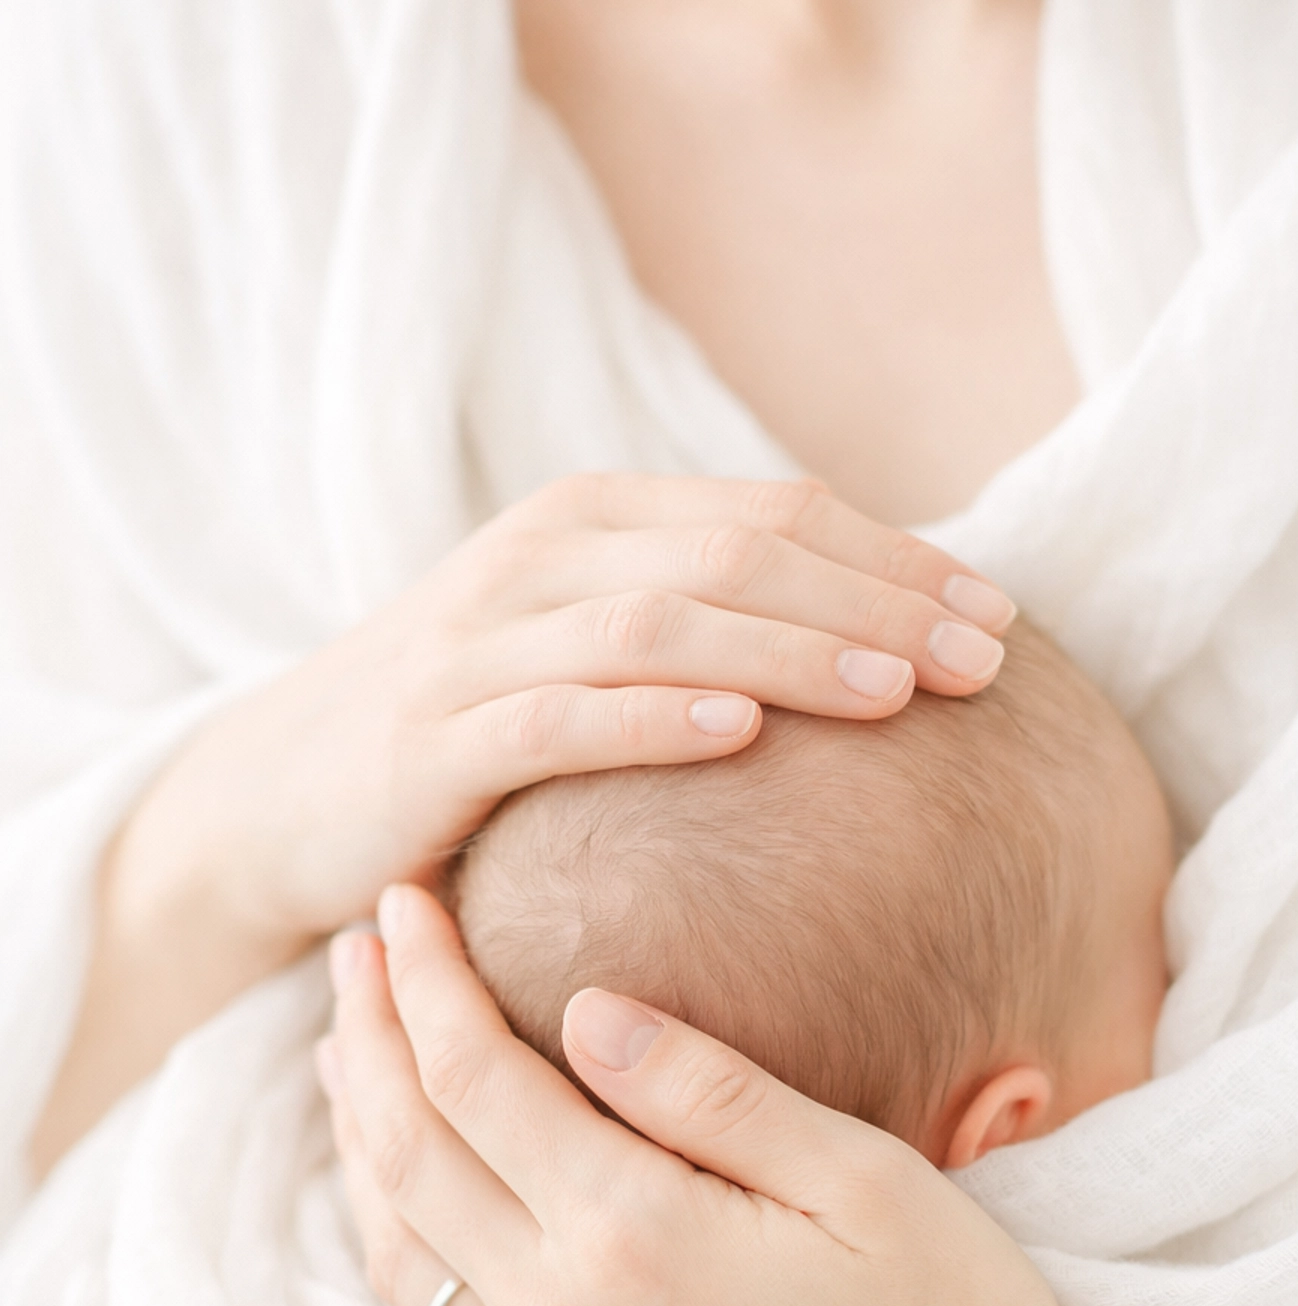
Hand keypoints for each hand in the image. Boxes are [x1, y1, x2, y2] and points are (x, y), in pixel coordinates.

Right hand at [32, 473, 1013, 1177]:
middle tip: (987, 665)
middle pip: (740, 554)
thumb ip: (705, 622)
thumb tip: (879, 646)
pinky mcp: (437, 735)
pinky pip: (561, 715)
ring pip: (665, 623)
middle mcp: (542, 557)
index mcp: (595, 521)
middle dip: (878, 605)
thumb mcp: (587, 648)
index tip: (1005, 621)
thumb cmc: (471, 728)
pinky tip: (741, 734)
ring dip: (794, 652)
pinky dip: (654, 717)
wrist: (284, 791)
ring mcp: (483, 639)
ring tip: (900, 695)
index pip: (775, 513)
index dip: (899, 559)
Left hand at [321, 884, 1297, 1305]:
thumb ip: (710, 1090)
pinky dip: (393, 1227)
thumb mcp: (859, 1176)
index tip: (408, 898)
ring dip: (360, 1130)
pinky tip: (403, 1176)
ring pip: (399, 1242)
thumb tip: (583, 1009)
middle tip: (356, 944)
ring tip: (349, 1042)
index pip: (475, 1079)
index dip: (428, 980)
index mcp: (635, 1238)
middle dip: (370, 1036)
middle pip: (408, 1152)